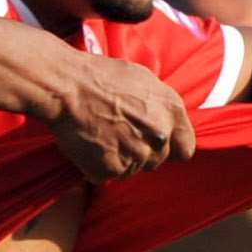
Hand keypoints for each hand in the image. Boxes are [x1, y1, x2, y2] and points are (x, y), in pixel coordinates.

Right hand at [48, 56, 195, 182]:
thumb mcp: (141, 78)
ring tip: (99, 134)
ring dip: (118, 158)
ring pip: (132, 169)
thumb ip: (159, 105)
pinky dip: (97, 165)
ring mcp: (137, 155)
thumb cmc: (99, 76)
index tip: (154, 143)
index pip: (185, 149)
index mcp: (171, 110)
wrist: (66, 85)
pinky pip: (108, 175)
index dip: (169, 148)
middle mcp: (160, 135)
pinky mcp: (112, 169)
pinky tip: (88, 144)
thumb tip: (163, 120)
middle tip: (116, 132)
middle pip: (156, 161)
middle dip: (139, 151)